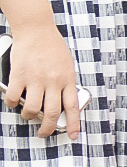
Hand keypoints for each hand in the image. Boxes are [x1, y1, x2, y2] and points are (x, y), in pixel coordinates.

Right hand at [7, 26, 82, 142]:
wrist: (37, 30)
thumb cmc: (53, 46)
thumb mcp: (67, 65)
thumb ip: (66, 82)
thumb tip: (63, 100)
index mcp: (68, 79)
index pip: (72, 107)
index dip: (73, 124)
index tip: (73, 136)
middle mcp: (53, 81)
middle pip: (51, 113)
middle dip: (47, 128)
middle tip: (43, 134)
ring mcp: (36, 79)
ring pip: (32, 108)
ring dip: (28, 116)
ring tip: (28, 115)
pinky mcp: (19, 75)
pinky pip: (15, 97)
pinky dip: (13, 103)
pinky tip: (14, 102)